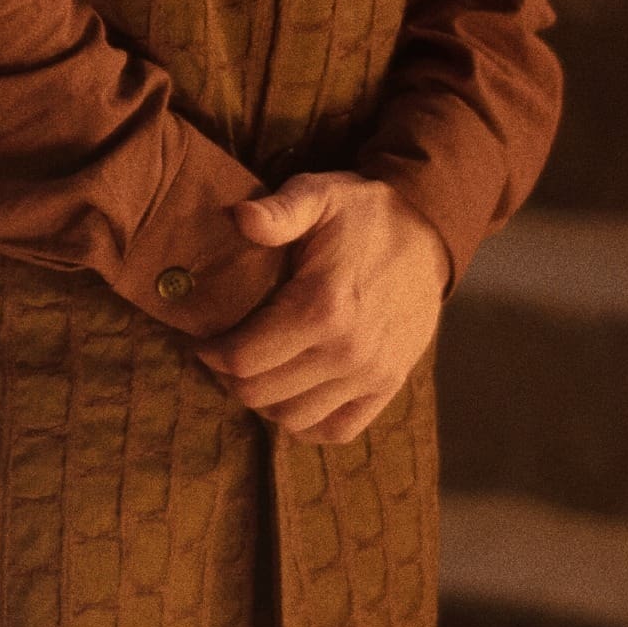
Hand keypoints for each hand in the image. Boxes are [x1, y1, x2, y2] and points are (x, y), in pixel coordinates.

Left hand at [192, 172, 448, 444]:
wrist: (427, 232)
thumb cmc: (361, 213)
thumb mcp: (317, 196)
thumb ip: (277, 211)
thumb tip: (238, 217)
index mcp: (321, 306)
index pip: (242, 358)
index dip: (209, 352)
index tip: (200, 338)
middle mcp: (347, 350)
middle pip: (259, 393)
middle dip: (229, 376)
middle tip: (222, 353)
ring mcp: (371, 374)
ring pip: (292, 418)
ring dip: (264, 400)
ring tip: (255, 370)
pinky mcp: (388, 386)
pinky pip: (336, 430)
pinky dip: (307, 421)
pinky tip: (292, 392)